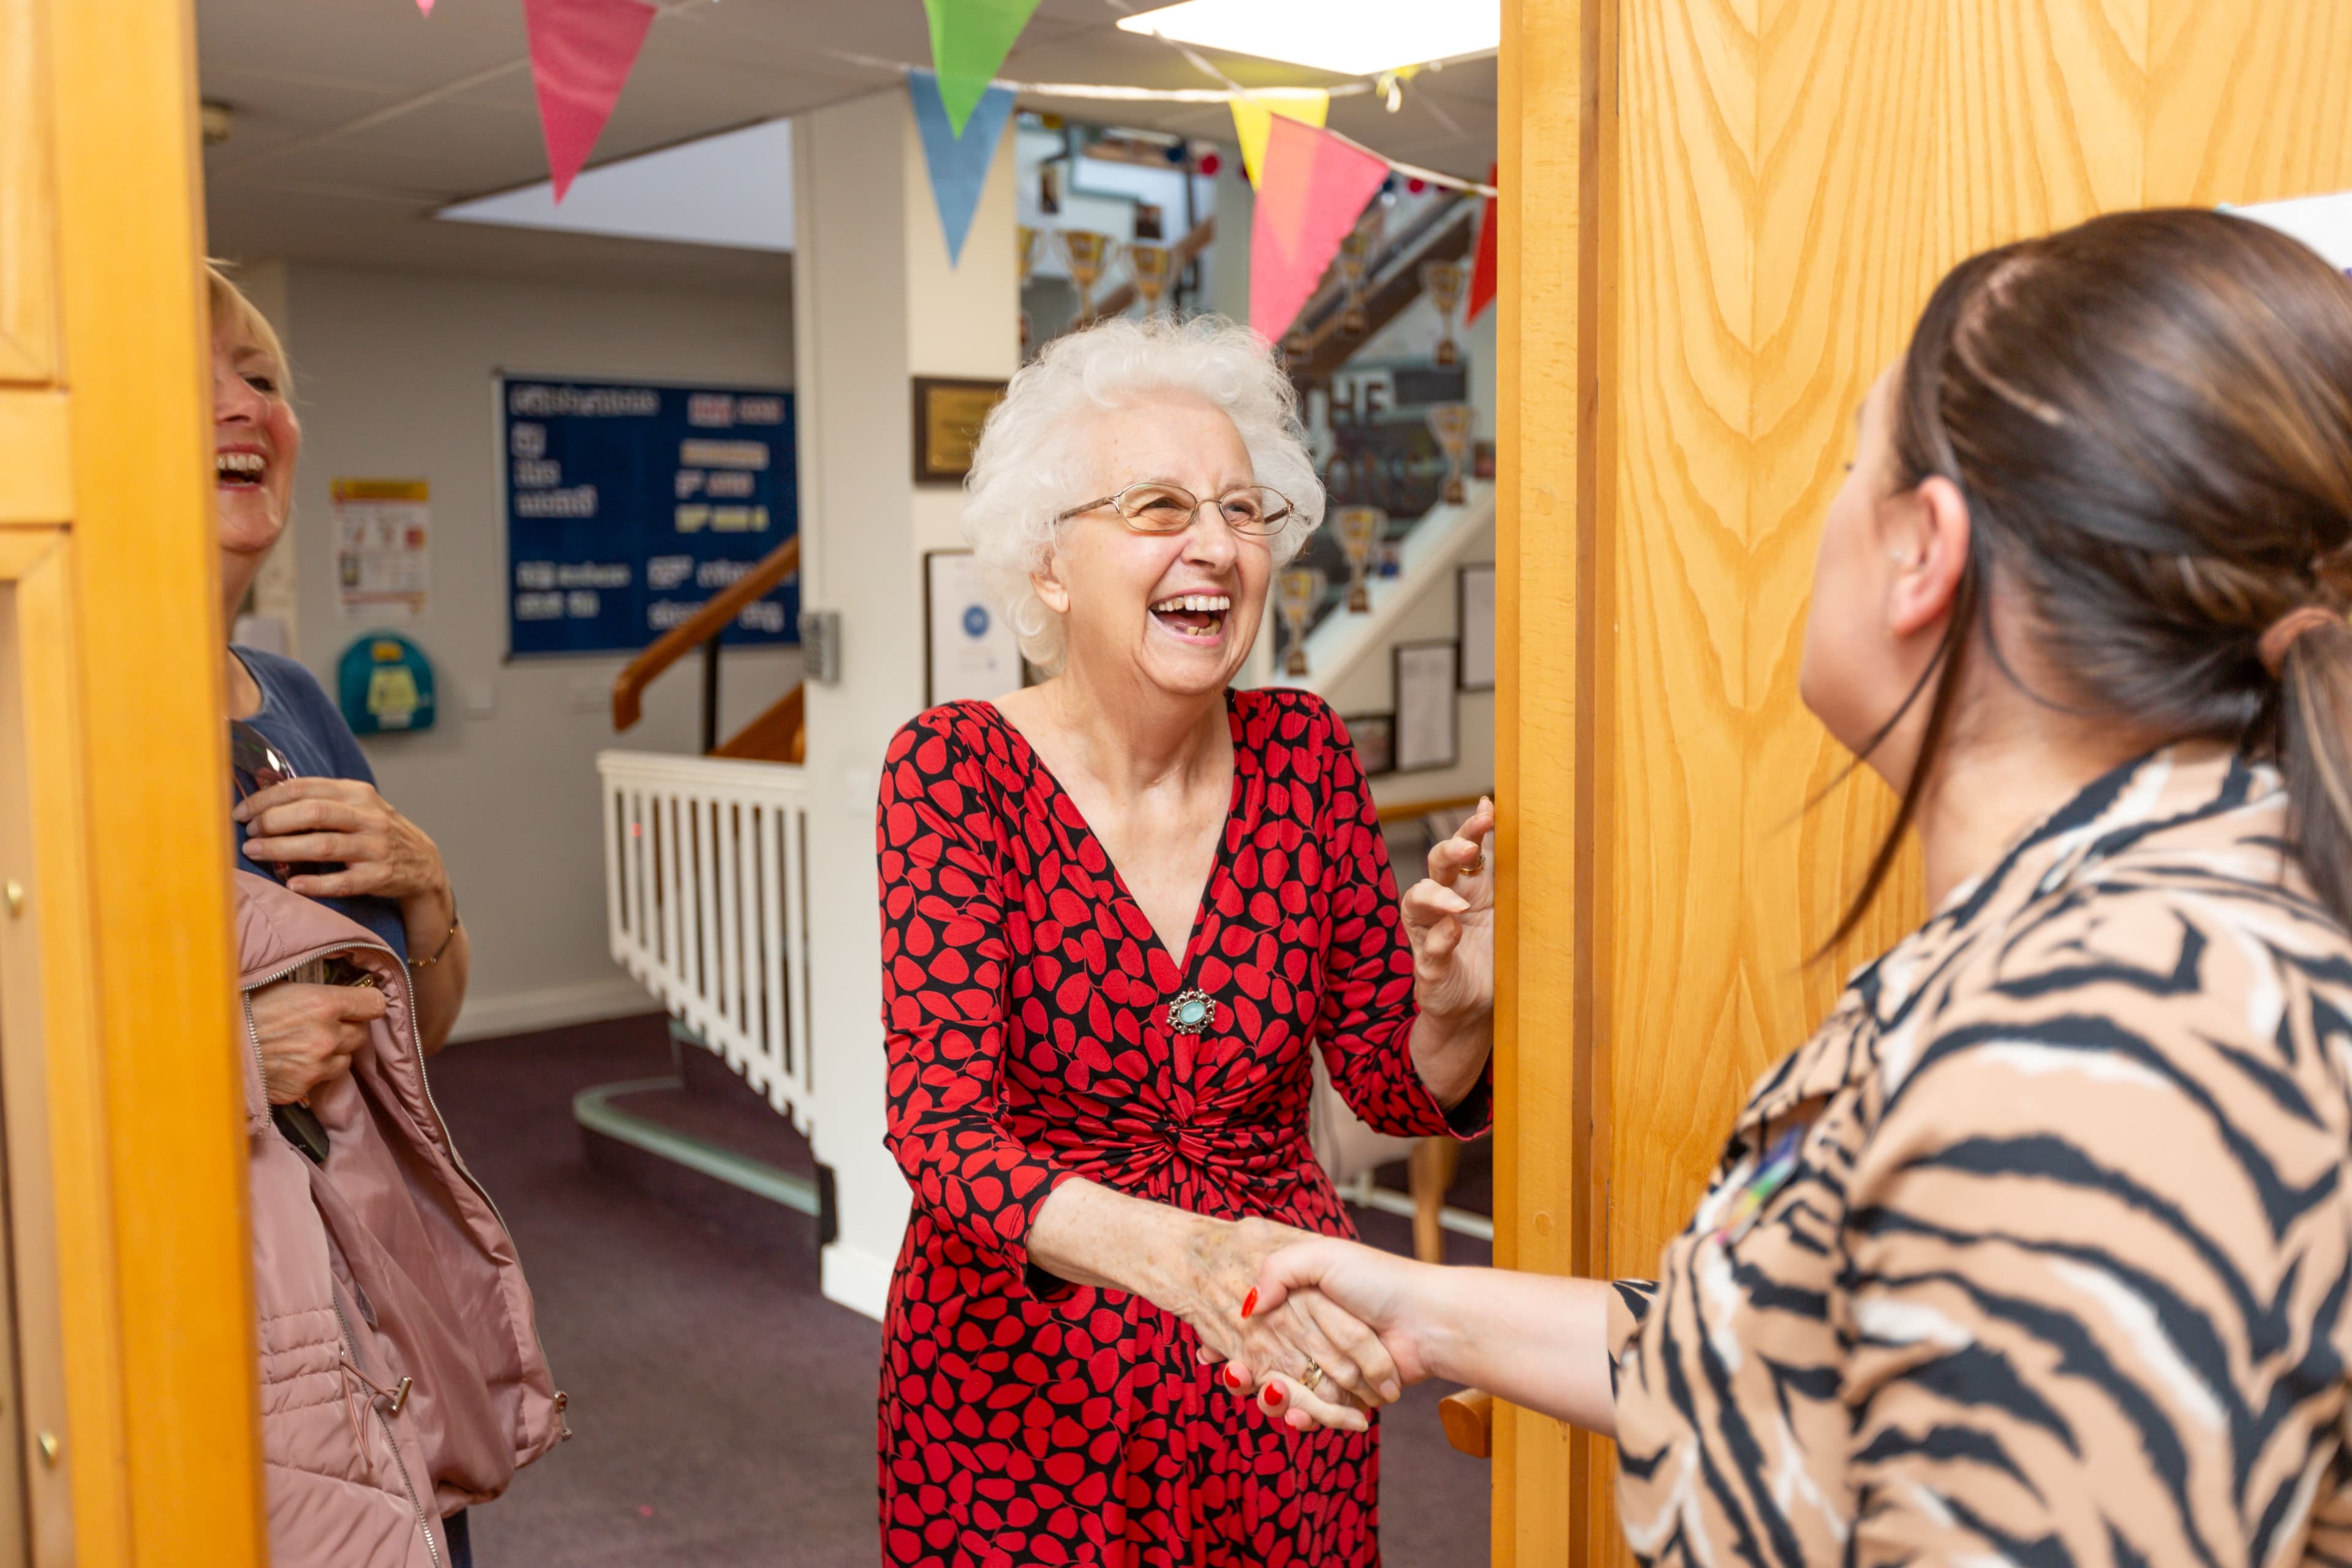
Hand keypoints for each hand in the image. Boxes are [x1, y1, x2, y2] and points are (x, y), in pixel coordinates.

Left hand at [236, 777, 447, 905]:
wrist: (423, 862)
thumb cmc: (375, 831)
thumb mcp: (356, 805)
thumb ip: (318, 798)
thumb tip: (262, 787)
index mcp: (357, 793)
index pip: (304, 788)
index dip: (267, 799)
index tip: (242, 812)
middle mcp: (368, 817)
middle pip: (313, 812)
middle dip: (273, 821)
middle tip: (249, 833)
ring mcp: (375, 847)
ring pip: (323, 845)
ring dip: (283, 849)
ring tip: (255, 853)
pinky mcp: (379, 877)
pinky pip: (343, 881)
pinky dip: (316, 884)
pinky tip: (292, 885)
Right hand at [249, 980, 385, 1103]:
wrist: (209, 1047)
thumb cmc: (242, 1010)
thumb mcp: (282, 987)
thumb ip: (318, 995)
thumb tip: (342, 995)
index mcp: (324, 1004)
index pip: (375, 1004)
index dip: (366, 1004)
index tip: (358, 1005)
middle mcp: (327, 1036)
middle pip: (361, 1033)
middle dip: (347, 1029)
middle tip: (323, 1025)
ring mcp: (316, 1066)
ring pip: (346, 1059)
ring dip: (333, 1053)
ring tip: (305, 1045)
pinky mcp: (303, 1088)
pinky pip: (323, 1079)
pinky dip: (313, 1072)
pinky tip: (292, 1062)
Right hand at [1171, 1216, 1401, 1432]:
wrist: (1429, 1319)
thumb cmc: (1378, 1279)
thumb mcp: (1323, 1256)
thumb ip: (1280, 1269)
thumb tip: (1248, 1305)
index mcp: (1301, 1302)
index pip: (1253, 1324)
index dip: (1229, 1336)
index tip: (1212, 1345)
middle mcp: (1310, 1336)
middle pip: (1261, 1361)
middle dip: (1243, 1373)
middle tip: (1234, 1372)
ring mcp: (1327, 1369)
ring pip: (1284, 1392)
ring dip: (1270, 1399)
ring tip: (1267, 1392)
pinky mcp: (1345, 1397)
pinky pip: (1314, 1414)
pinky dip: (1303, 1418)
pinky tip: (1294, 1414)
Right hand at [1402, 799, 1493, 1023]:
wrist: (1475, 1009)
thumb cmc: (1490, 955)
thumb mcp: (1504, 912)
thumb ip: (1504, 875)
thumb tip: (1515, 835)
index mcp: (1466, 888)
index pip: (1464, 849)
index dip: (1471, 828)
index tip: (1487, 810)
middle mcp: (1442, 905)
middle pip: (1436, 865)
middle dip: (1449, 851)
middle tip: (1467, 848)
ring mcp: (1430, 935)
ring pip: (1416, 901)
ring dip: (1436, 896)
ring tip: (1459, 905)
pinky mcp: (1429, 967)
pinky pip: (1429, 950)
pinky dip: (1440, 940)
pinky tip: (1452, 932)